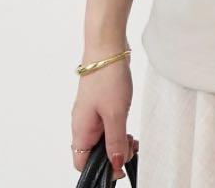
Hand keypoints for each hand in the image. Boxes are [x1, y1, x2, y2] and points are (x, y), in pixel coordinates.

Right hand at [70, 54, 138, 179]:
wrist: (107, 46)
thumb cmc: (107, 77)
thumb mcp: (115, 114)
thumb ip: (115, 141)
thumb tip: (115, 164)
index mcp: (81, 129)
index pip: (82, 162)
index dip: (100, 169)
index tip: (120, 167)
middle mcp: (83, 123)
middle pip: (94, 151)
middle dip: (113, 155)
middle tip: (132, 149)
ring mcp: (91, 111)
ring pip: (103, 137)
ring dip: (118, 142)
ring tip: (133, 139)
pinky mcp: (101, 101)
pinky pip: (107, 123)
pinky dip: (118, 128)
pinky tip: (129, 126)